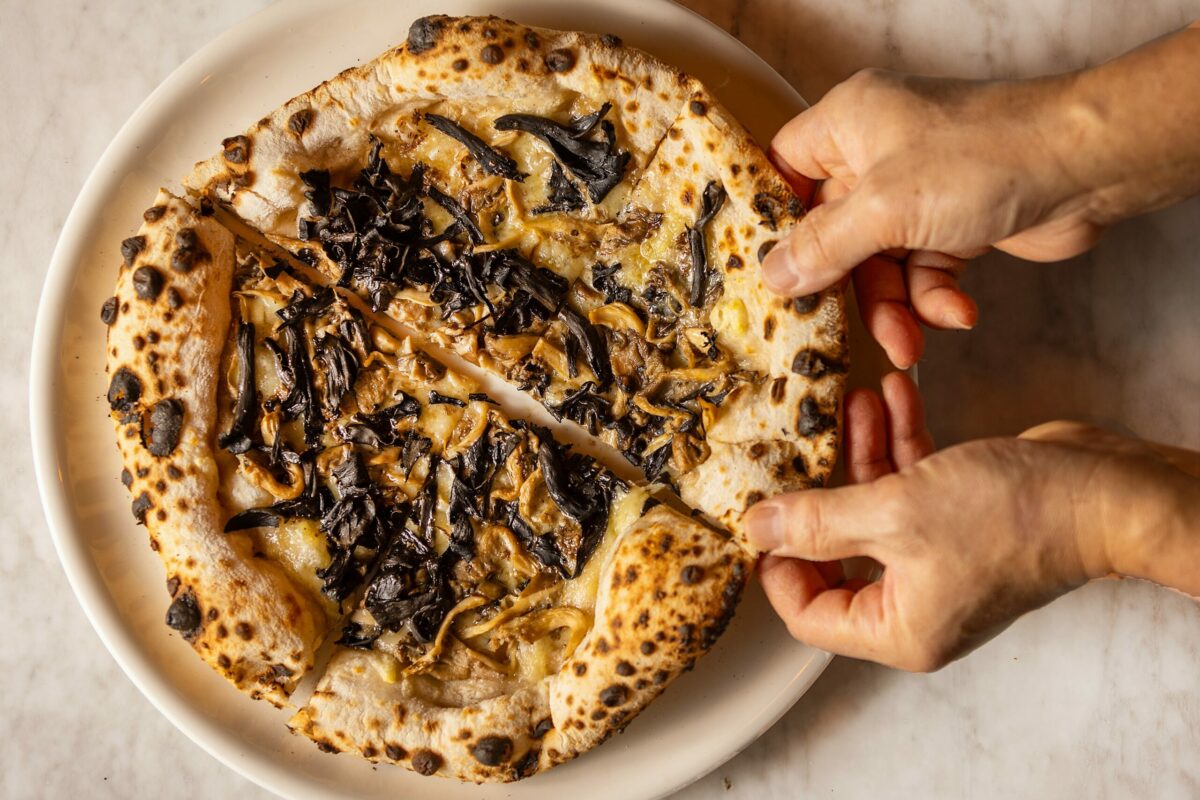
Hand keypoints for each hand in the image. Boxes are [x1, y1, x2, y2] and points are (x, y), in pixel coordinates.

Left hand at [743, 372, 1199, 670]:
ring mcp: (940, 563)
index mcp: (897, 628)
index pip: (807, 614)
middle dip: (821, 492)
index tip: (763, 511)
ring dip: (862, 451)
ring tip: (851, 401)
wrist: (1108, 494)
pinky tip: (890, 395)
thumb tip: (756, 527)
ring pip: (874, 508)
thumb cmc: (1012, 518)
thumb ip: (819, 521)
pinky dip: (899, 443)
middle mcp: (916, 604)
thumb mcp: (895, 514)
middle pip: (836, 555)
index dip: (778, 564)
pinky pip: (911, 486)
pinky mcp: (961, 522)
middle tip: (798, 446)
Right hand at [765, 70, 1096, 367]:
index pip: (785, 169)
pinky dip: (935, 298)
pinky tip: (956, 312)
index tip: (766, 270)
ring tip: (910, 343)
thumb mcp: (885, 208)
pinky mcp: (953, 222)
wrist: (1088, 165)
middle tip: (837, 329)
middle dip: (847, 286)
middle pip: (832, 231)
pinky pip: (923, 271)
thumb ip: (824, 247)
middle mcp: (877, 153)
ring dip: (895, 307)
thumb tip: (772, 277)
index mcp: (848, 124)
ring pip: (879, 262)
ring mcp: (917, 189)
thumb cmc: (985, 156)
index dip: (773, 220)